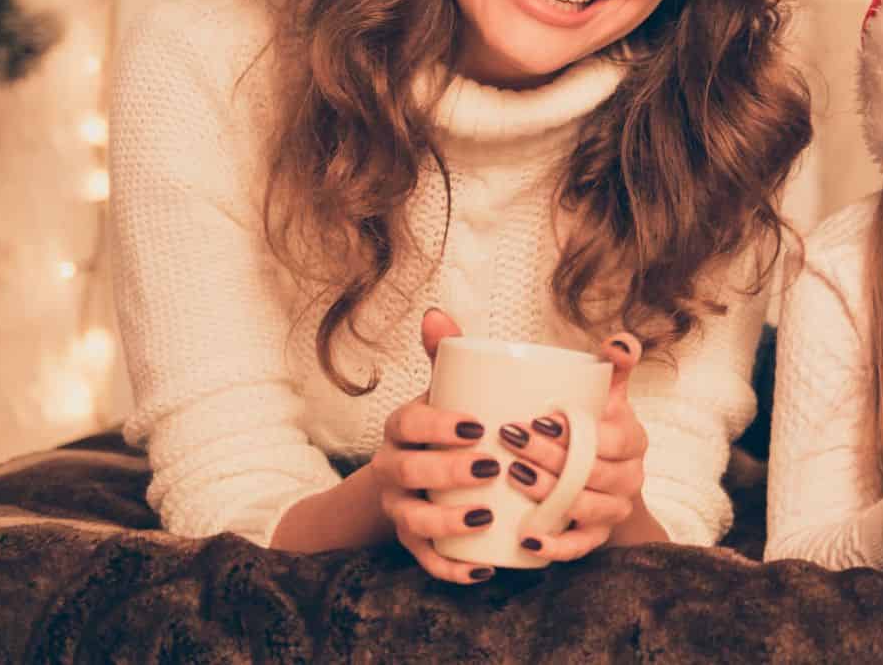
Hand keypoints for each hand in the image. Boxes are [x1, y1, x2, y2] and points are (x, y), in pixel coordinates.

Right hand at [374, 309, 505, 583]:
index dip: (438, 426)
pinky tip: (482, 568)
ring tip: (485, 518)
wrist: (422, 471)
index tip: (477, 426)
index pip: (409, 424)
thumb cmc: (447, 422)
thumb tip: (437, 313)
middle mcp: (392, 469)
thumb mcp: (445, 389)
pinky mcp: (413, 542)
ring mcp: (400, 508)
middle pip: (408, 473)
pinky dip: (451, 569)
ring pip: (413, 522)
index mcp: (402, 428)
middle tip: (490, 469)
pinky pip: (425, 561)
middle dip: (446, 472)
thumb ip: (448, 354)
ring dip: (447, 522)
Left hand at [500, 333, 651, 561]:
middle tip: (511, 439)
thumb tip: (617, 339)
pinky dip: (555, 546)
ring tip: (513, 477)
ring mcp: (613, 509)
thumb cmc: (591, 427)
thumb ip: (607, 363)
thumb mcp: (604, 393)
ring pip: (585, 508)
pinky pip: (579, 547)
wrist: (600, 482)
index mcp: (632, 438)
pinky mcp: (595, 539)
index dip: (578, 430)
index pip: (612, 437)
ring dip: (549, 494)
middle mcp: (630, 476)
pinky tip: (528, 539)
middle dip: (552, 457)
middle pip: (593, 472)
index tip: (542, 418)